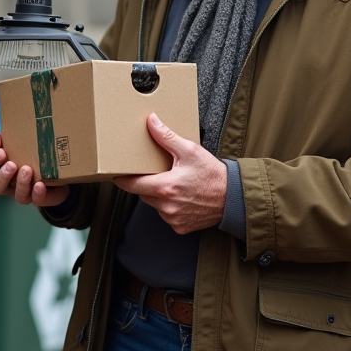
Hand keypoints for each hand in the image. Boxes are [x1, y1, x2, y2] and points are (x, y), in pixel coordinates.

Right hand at [0, 132, 70, 207]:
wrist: (55, 161)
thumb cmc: (27, 148)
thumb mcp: (11, 138)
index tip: (1, 152)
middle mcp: (9, 184)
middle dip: (3, 176)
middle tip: (11, 164)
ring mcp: (24, 192)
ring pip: (17, 196)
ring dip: (21, 183)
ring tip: (27, 170)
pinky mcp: (40, 197)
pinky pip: (37, 200)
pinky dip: (37, 193)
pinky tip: (40, 184)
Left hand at [114, 113, 226, 234]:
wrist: (233, 198)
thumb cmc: (213, 175)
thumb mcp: (190, 151)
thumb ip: (167, 137)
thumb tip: (152, 123)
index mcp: (166, 187)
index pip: (132, 185)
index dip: (123, 179)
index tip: (117, 175)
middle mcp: (167, 206)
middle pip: (144, 194)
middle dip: (148, 184)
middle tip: (159, 173)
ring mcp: (173, 219)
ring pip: (155, 205)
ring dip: (160, 196)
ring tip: (176, 185)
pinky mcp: (180, 227)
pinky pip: (167, 216)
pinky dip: (171, 207)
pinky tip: (183, 198)